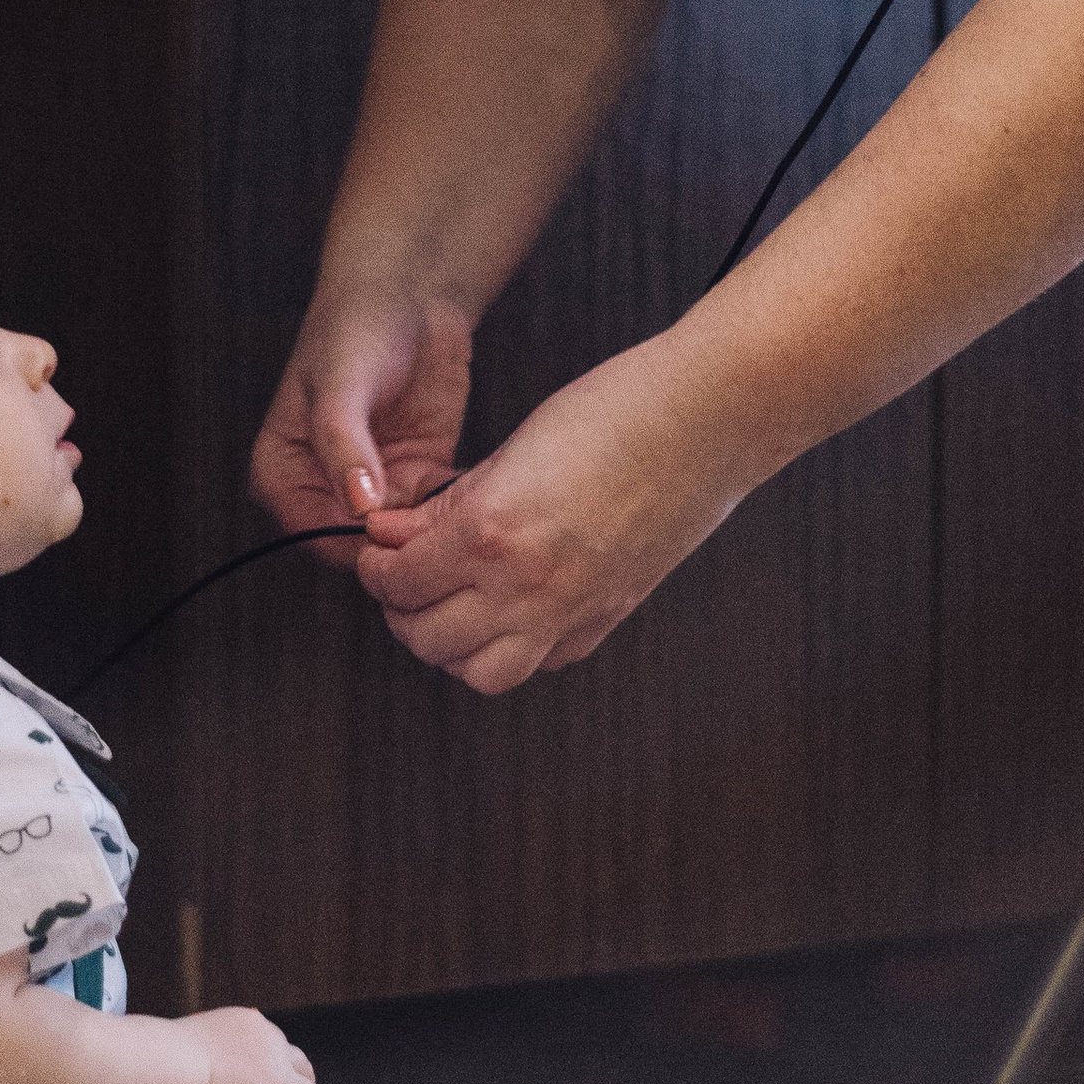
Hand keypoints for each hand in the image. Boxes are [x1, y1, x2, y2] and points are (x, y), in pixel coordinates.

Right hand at [179, 1006, 332, 1083]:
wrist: (164, 1064)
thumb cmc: (161, 1056)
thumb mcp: (196, 1046)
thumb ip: (213, 1059)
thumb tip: (211, 1082)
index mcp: (249, 1025)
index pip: (275, 1047)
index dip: (281, 1067)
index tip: (282, 1082)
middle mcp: (269, 1046)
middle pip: (301, 1069)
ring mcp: (272, 1077)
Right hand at [249, 285, 472, 560]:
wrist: (407, 294)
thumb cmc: (355, 329)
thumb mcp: (343, 386)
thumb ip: (344, 446)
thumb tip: (359, 507)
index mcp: (284, 476)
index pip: (318, 538)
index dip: (361, 544)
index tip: (407, 530)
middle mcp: (324, 491)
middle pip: (362, 547)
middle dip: (403, 542)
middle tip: (446, 522)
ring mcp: (372, 488)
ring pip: (403, 537)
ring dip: (435, 529)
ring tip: (465, 504)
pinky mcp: (415, 478)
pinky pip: (434, 515)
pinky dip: (456, 510)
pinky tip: (478, 489)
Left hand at [351, 336, 743, 693]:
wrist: (707, 420)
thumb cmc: (614, 411)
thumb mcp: (509, 450)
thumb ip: (445, 504)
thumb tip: (392, 534)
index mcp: (491, 534)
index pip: (399, 582)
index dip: (376, 567)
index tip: (380, 549)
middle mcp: (526, 586)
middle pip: (427, 639)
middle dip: (401, 610)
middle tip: (402, 579)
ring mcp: (569, 611)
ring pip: (478, 673)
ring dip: (451, 646)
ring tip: (449, 604)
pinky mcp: (605, 619)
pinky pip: (538, 664)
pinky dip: (510, 648)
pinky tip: (508, 610)